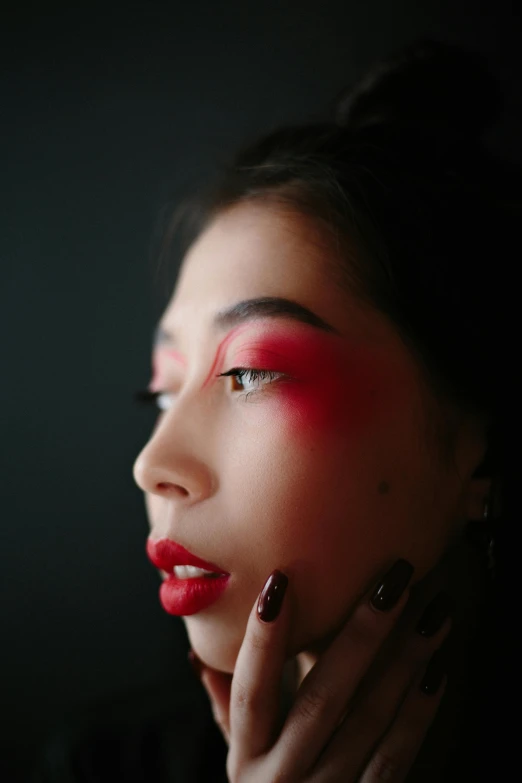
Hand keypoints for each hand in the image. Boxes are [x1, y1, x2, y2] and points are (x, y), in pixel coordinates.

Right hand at [192, 560, 449, 781]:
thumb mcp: (239, 760)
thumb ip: (226, 708)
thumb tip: (200, 652)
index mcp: (244, 760)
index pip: (249, 694)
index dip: (261, 640)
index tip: (280, 582)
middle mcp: (278, 782)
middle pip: (320, 702)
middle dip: (360, 636)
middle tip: (392, 581)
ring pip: (367, 725)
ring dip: (403, 665)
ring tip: (431, 613)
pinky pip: (394, 761)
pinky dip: (417, 715)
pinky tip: (436, 672)